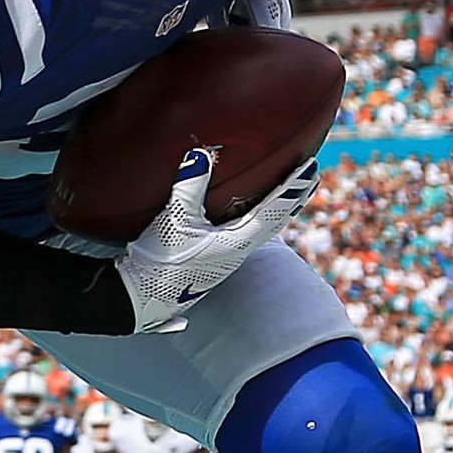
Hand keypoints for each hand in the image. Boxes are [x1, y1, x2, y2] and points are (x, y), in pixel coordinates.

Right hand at [115, 147, 319, 331]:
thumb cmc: (160, 261)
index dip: (293, 185)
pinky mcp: (214, 259)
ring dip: (279, 207)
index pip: (275, 208)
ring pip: (264, 228)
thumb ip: (190, 184)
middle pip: (277, 220)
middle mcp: (239, 251)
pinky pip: (247, 232)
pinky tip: (250, 212)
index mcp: (237, 242)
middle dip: (294, 195)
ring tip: (290, 190)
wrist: (140, 298)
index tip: (312, 167)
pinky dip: (260, 216)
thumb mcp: (175, 217)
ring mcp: (228, 258)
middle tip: (311, 173)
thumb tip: (202, 153)